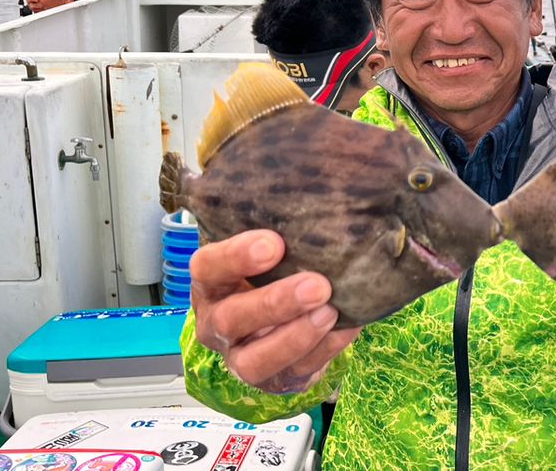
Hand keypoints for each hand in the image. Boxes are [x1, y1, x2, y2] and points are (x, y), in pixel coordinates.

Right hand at [189, 229, 361, 394]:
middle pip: (231, 318)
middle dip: (274, 303)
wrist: (285, 317)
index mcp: (211, 283)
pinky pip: (295, 372)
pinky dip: (325, 350)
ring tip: (330, 311)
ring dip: (295, 336)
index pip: (207, 267)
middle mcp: (218, 322)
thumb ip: (288, 221)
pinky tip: (348, 327)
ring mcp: (241, 357)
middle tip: (317, 285)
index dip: (236, 257)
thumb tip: (329, 175)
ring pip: (255, 359)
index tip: (274, 243)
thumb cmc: (279, 268)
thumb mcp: (273, 244)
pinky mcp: (273, 380)